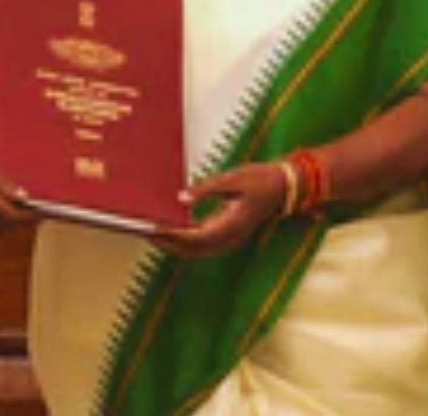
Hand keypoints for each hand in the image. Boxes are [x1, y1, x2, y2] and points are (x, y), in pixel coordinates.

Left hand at [151, 162, 290, 257]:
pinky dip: (184, 240)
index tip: (152, 229)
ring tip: (151, 232)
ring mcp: (228, 239)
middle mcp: (229, 238)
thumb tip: (181, 197)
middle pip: (191, 250)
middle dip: (166, 243)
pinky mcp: (227, 235)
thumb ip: (206, 188)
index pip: (194, 237)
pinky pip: (201, 244)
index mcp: (231, 225)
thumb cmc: (260, 179)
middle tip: (143, 232)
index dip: (171, 236)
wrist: (284, 187)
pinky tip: (171, 228)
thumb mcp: (233, 178)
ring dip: (173, 245)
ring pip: (195, 250)